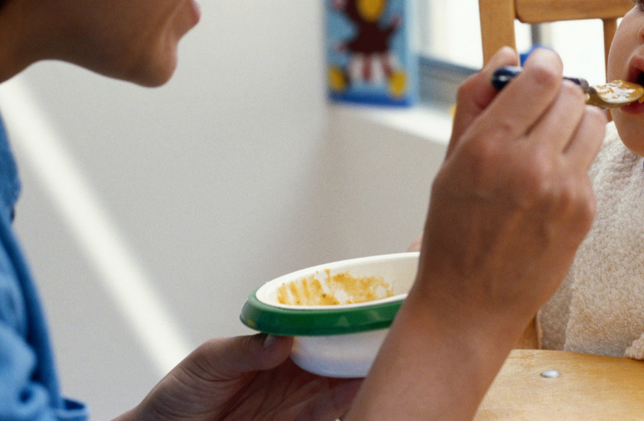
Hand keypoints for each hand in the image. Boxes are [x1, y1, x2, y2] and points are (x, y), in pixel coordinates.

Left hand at [118, 334, 361, 420]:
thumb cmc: (180, 394)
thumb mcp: (208, 362)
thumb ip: (245, 352)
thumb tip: (281, 339)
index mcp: (277, 345)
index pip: (317, 327)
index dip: (342, 317)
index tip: (365, 310)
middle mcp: (294, 370)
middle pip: (339, 353)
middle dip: (364, 343)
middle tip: (386, 334)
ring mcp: (298, 399)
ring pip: (343, 383)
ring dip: (364, 372)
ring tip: (385, 360)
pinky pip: (328, 413)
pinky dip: (349, 402)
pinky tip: (364, 392)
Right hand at [420, 46, 606, 331]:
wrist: (469, 303)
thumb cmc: (452, 230)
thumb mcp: (449, 161)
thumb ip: (476, 100)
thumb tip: (507, 53)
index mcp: (488, 144)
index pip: (543, 74)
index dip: (545, 63)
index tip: (541, 68)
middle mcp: (529, 162)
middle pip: (572, 94)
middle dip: (558, 95)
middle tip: (540, 113)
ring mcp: (562, 188)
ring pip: (592, 122)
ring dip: (574, 123)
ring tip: (549, 145)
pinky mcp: (584, 211)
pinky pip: (591, 161)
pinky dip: (574, 163)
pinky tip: (548, 186)